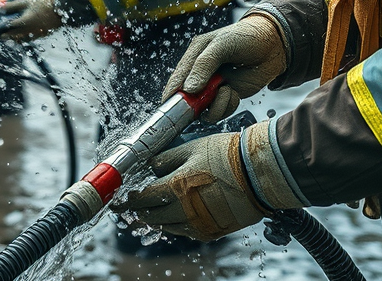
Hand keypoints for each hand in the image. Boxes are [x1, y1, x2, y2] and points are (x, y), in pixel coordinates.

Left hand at [0, 0, 61, 41]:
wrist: (63, 6)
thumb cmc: (44, 2)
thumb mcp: (26, 1)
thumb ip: (11, 6)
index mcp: (23, 23)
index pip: (5, 29)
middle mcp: (28, 31)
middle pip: (12, 37)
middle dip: (6, 34)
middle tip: (3, 30)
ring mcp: (35, 35)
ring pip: (20, 40)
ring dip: (14, 36)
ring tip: (13, 30)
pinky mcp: (42, 35)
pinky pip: (28, 38)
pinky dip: (23, 36)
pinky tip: (25, 29)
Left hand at [113, 132, 266, 241]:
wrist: (260, 174)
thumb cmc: (227, 155)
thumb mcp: (193, 148)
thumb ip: (167, 159)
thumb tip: (151, 167)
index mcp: (177, 188)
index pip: (143, 198)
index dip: (129, 199)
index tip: (121, 199)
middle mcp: (185, 211)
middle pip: (151, 216)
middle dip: (139, 211)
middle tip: (132, 207)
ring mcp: (199, 225)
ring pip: (167, 227)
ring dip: (156, 219)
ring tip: (150, 212)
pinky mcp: (211, 232)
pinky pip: (185, 232)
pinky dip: (175, 225)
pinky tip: (174, 216)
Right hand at [163, 13, 288, 122]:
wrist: (274, 44)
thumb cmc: (245, 37)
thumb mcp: (222, 45)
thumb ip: (204, 64)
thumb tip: (188, 88)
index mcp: (194, 57)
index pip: (176, 79)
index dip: (171, 94)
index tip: (169, 107)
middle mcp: (201, 74)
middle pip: (186, 99)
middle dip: (194, 104)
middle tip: (205, 101)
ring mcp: (214, 87)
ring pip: (203, 109)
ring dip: (214, 105)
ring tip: (227, 90)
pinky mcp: (227, 96)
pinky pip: (219, 111)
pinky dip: (226, 106)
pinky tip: (234, 93)